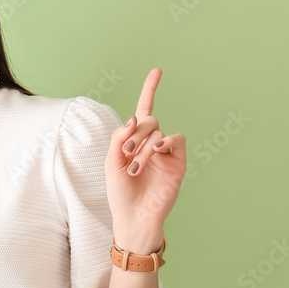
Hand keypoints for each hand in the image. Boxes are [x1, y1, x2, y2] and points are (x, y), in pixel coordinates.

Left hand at [104, 68, 185, 247]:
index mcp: (134, 140)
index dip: (150, 90)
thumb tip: (134, 118)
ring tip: (135, 168)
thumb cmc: (120, 193)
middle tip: (127, 154)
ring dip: (144, 147)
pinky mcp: (178, 163)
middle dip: (136, 134)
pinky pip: (177, 140)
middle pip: (148, 120)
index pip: (143, 110)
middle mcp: (152, 143)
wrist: (133, 217)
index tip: (158, 71)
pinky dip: (167, 141)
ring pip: (159, 132)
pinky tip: (158, 151)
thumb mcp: (111, 162)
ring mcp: (166, 153)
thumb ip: (119, 137)